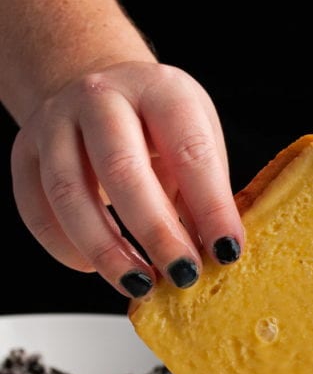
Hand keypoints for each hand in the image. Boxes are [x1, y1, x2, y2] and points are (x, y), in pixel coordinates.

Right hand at [10, 61, 243, 297]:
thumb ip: (205, 195)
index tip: (227, 251)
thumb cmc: (157, 126)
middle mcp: (101, 97)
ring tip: (140, 283)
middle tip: (182, 275)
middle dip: (156, 233)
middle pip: (122, 169)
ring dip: (107, 251)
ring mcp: (55, 122)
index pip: (190, 150)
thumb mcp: (196, 141)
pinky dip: (66, 248)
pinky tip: (95, 267)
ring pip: (70, 193)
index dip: (211, 207)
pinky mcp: (25, 152)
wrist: (99, 92)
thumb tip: (216, 256)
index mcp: (159, 90)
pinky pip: (36, 210)